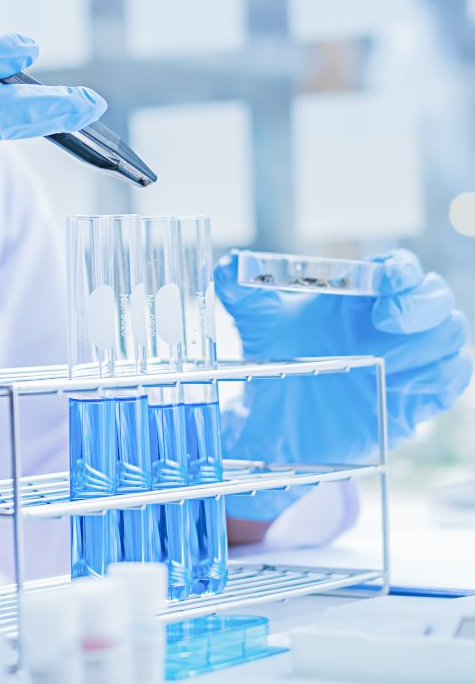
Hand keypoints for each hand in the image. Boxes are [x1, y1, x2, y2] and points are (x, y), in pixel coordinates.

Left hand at [216, 249, 470, 521]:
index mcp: (359, 295)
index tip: (385, 281)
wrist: (274, 418)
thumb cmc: (273, 359)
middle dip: (420, 305)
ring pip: (450, 335)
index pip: (399, 269)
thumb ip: (240, 288)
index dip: (401, 271)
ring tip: (384, 359)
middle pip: (436, 297)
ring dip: (424, 344)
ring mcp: (408, 358)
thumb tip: (231, 265)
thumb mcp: (253, 321)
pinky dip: (438, 376)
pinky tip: (401, 383)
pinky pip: (452, 377)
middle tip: (386, 321)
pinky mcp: (417, 396)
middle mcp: (390, 322)